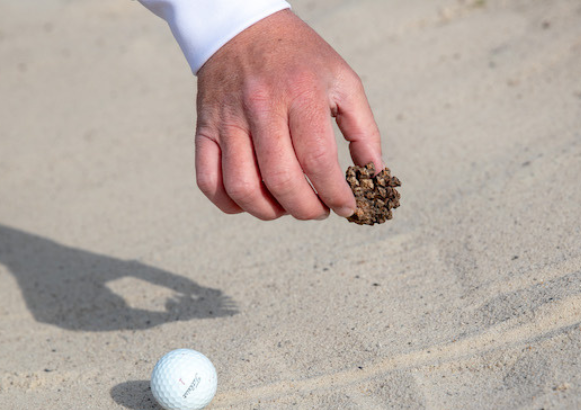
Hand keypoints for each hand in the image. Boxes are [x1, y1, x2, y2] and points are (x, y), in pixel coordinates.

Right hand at [195, 10, 382, 220]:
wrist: (242, 27)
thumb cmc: (299, 58)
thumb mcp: (342, 80)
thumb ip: (364, 129)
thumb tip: (375, 173)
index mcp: (300, 93)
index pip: (317, 161)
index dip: (335, 194)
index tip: (347, 208)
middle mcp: (261, 107)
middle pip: (281, 180)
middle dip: (306, 209)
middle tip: (318, 210)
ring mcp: (228, 120)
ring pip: (243, 187)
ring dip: (269, 211)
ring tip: (286, 207)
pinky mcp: (205, 129)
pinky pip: (208, 181)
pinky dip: (230, 203)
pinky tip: (253, 201)